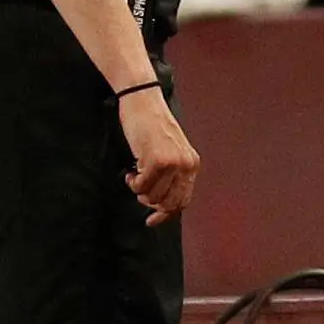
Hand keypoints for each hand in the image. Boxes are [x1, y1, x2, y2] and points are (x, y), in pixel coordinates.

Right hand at [119, 89, 199, 225]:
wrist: (143, 102)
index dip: (166, 214)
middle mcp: (186, 165)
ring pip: (153, 197)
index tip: (151, 221)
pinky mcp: (157, 160)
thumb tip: (161, 207)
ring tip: (136, 174)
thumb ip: (170, 176)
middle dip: (151, 202)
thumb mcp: (168, 152)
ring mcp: (173, 163)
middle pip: (169, 204)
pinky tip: (131, 170)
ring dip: (140, 190)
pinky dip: (133, 182)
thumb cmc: (151, 125)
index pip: (183, 201)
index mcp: (192, 163)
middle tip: (140, 189)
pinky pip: (141, 187)